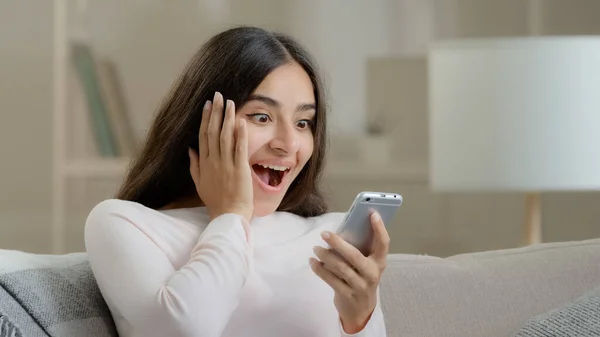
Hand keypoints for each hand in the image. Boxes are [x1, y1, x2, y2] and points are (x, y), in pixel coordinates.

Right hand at [189, 91, 253, 222]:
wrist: (228, 216)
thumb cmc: (215, 201)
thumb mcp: (199, 183)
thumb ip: (194, 165)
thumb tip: (190, 149)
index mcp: (203, 163)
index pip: (203, 135)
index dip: (205, 118)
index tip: (207, 104)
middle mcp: (213, 161)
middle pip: (212, 131)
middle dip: (215, 112)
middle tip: (218, 95)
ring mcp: (226, 165)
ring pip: (225, 136)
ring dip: (227, 118)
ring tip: (230, 102)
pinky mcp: (239, 169)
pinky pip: (239, 148)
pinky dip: (239, 134)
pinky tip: (240, 121)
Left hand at [310, 212, 389, 333]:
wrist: (361, 309)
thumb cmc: (362, 278)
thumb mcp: (367, 265)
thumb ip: (360, 250)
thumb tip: (343, 229)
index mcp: (379, 262)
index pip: (383, 243)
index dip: (379, 228)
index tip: (373, 214)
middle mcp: (372, 273)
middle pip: (355, 256)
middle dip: (338, 243)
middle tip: (324, 234)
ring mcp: (360, 286)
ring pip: (340, 268)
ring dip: (325, 256)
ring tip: (315, 248)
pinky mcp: (347, 294)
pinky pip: (331, 279)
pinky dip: (320, 269)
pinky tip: (313, 262)